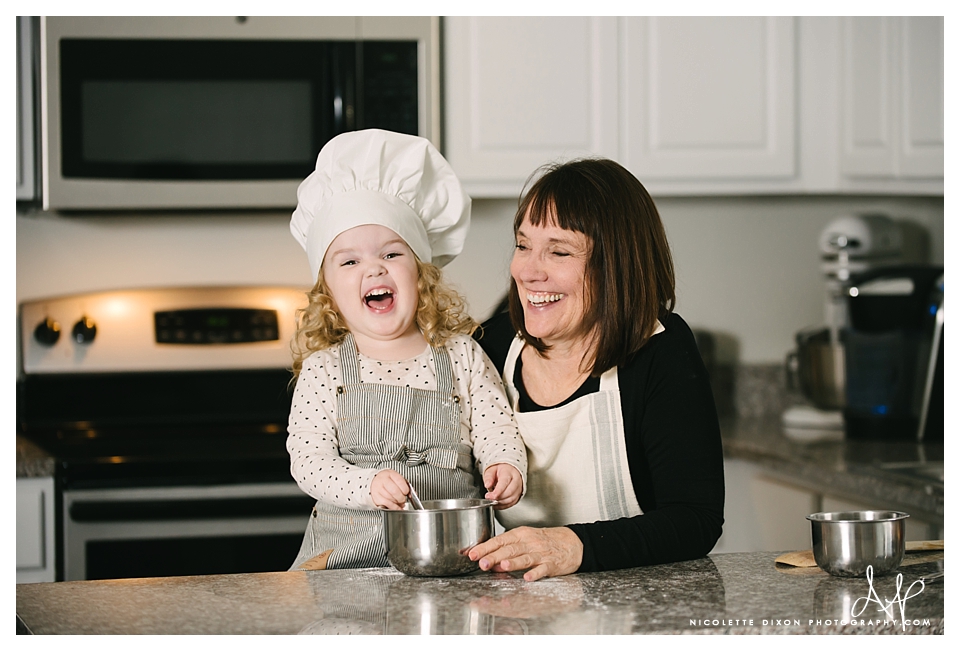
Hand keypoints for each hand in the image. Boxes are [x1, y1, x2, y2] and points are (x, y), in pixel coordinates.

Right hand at [370, 469, 409, 509]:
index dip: (405, 489)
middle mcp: (383, 480)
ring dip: (398, 503)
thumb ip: (405, 485)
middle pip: (395, 491)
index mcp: (390, 474)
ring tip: (399, 502)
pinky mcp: (376, 497)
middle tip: (403, 499)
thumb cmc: (388, 480)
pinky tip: (397, 507)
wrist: (375, 482)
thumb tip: (412, 494)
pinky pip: (387, 504)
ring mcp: (378, 489)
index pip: (399, 481)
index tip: (406, 492)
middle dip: (402, 497)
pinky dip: (394, 507)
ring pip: (391, 498)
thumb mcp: (397, 479)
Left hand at [467, 526, 582, 580]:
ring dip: (513, 563)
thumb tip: (488, 559)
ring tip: (502, 566)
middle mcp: (529, 542)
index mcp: (520, 535)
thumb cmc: (545, 541)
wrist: (572, 542)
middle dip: (494, 556)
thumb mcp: (525, 539)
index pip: (499, 540)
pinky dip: (535, 573)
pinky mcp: (552, 564)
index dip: (485, 547)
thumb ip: (506, 549)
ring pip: (524, 558)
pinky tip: (528, 577)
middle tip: (482, 563)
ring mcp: (541, 553)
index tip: (472, 554)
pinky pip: (542, 569)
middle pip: (509, 549)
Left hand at [482, 463, 522, 508]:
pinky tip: (497, 504)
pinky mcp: (518, 495)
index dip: (497, 492)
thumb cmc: (501, 470)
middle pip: (509, 492)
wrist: (510, 470)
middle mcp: (516, 481)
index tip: (489, 496)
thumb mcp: (492, 470)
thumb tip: (487, 484)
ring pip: (511, 499)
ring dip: (500, 503)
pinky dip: (503, 506)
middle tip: (489, 498)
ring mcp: (518, 489)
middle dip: (498, 498)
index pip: (504, 483)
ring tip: (492, 501)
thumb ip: (489, 477)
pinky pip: (512, 503)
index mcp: (509, 473)